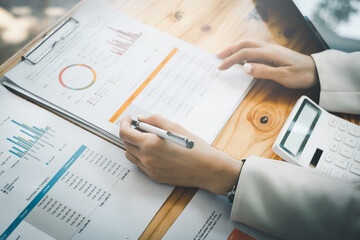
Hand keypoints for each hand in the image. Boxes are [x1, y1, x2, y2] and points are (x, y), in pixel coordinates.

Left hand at [119, 114, 241, 194]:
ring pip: (131, 155)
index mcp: (150, 144)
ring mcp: (150, 169)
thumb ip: (155, 120)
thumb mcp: (175, 127)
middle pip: (126, 144)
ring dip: (133, 145)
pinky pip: (140, 165)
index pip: (125, 133)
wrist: (207, 169)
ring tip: (146, 139)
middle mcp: (147, 158)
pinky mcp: (154, 177)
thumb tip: (141, 118)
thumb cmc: (195, 148)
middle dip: (129, 133)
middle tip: (138, 127)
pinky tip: (153, 150)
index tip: (128, 119)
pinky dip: (141, 156)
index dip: (124, 123)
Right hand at [217, 40, 318, 88]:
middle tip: (217, 56)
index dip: (231, 60)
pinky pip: (255, 48)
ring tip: (225, 54)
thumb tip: (245, 67)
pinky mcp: (273, 53)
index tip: (220, 66)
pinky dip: (244, 50)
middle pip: (245, 45)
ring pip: (249, 45)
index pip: (245, 54)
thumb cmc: (302, 75)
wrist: (317, 70)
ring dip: (236, 48)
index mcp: (270, 53)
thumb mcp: (283, 76)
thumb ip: (263, 71)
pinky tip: (241, 56)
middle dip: (230, 49)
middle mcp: (269, 48)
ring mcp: (271, 49)